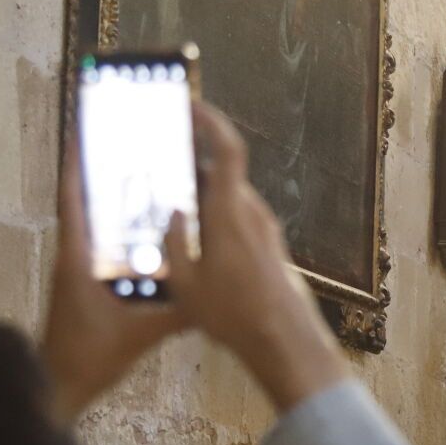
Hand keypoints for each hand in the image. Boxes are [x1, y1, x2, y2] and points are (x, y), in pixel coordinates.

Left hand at [41, 127, 186, 423]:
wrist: (59, 388)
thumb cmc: (89, 358)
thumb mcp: (140, 335)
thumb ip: (177, 314)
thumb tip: (215, 294)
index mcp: (77, 260)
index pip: (73, 200)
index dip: (76, 163)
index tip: (83, 128)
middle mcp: (74, 259)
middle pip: (85, 203)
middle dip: (101, 172)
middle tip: (125, 143)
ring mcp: (77, 273)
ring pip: (94, 226)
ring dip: (111, 201)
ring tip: (139, 175)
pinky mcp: (84, 288)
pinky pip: (102, 250)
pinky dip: (119, 234)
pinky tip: (145, 231)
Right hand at [165, 103, 348, 412]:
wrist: (283, 340)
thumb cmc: (233, 314)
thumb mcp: (185, 281)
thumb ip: (173, 241)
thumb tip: (173, 212)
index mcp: (230, 212)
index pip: (228, 148)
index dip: (211, 120)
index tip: (192, 104)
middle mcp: (253, 214)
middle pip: (223, 175)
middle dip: (192, 168)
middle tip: (162, 169)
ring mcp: (265, 230)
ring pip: (229, 201)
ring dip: (204, 200)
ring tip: (172, 213)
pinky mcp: (270, 247)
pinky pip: (238, 221)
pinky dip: (217, 221)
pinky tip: (197, 246)